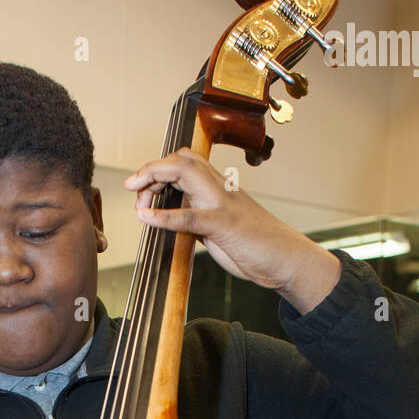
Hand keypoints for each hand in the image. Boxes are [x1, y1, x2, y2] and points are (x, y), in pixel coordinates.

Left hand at [125, 147, 340, 314]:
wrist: (285, 259)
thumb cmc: (255, 245)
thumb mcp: (220, 229)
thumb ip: (198, 221)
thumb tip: (176, 223)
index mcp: (218, 188)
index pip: (185, 162)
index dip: (159, 168)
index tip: (140, 187)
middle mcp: (219, 188)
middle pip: (181, 160)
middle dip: (151, 169)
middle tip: (133, 188)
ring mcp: (222, 203)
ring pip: (185, 174)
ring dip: (154, 180)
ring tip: (137, 198)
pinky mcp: (223, 225)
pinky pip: (189, 216)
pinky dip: (163, 216)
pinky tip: (145, 218)